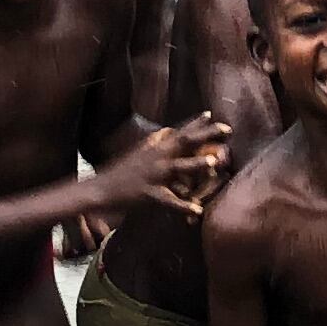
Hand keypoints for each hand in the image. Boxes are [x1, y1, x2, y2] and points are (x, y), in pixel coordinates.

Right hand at [104, 116, 230, 218]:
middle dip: (206, 134)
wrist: (99, 188)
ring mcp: (153, 175)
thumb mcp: (140, 152)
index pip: (179, 131)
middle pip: (185, 141)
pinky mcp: (148, 193)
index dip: (195, 122)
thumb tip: (167, 131)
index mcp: (156, 148)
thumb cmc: (122, 172)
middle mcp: (156, 157)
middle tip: (227, 129)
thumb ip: (156, 143)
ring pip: (178, 168)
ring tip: (213, 162)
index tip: (211, 114)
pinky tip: (197, 211)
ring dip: (195, 164)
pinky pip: (169, 200)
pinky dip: (183, 206)